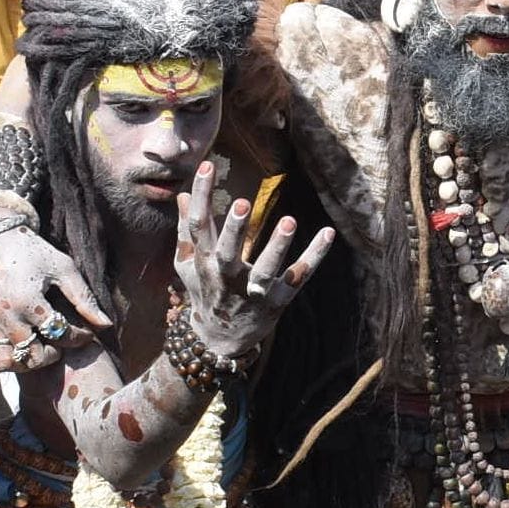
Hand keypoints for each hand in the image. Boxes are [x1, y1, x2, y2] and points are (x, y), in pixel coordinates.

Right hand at [0, 225, 112, 372]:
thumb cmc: (31, 250)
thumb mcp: (63, 268)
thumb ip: (83, 298)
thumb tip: (106, 325)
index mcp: (28, 300)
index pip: (59, 334)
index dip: (78, 337)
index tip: (84, 332)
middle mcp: (3, 314)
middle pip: (31, 355)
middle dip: (51, 354)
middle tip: (57, 343)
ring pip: (4, 361)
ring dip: (23, 362)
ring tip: (34, 348)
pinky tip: (6, 351)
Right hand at [174, 162, 334, 361]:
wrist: (218, 341)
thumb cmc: (205, 294)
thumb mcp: (188, 265)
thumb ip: (186, 230)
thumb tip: (180, 194)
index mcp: (204, 263)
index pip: (198, 226)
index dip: (201, 196)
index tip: (207, 166)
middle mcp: (226, 277)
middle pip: (228, 252)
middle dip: (235, 229)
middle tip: (245, 204)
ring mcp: (253, 292)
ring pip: (266, 270)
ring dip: (278, 247)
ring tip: (289, 221)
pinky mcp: (278, 301)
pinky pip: (298, 277)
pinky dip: (314, 256)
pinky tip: (328, 233)